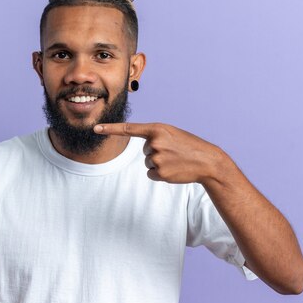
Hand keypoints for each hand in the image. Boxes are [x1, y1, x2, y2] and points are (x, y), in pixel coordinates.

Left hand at [93, 122, 223, 183]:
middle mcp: (154, 142)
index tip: (95, 128)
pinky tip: (174, 170)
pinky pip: (151, 174)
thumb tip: (145, 149)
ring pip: (147, 163)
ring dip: (159, 164)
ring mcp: (157, 158)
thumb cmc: (189, 146)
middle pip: (143, 151)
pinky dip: (161, 174)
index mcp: (157, 129)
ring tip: (175, 160)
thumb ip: (154, 137)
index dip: (110, 129)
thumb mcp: (171, 134)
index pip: (128, 128)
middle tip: (174, 152)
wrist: (207, 161)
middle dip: (157, 153)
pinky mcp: (160, 172)